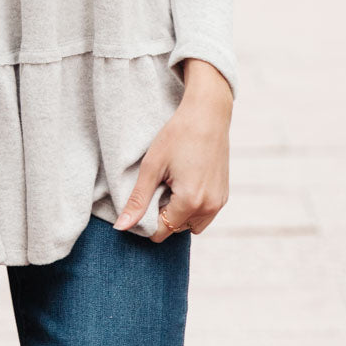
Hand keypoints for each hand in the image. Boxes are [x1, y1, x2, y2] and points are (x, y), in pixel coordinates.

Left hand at [112, 60, 231, 238]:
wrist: (207, 113)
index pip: (162, 231)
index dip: (147, 219)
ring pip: (192, 224)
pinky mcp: (224, 195)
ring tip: (172, 184)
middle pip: (176, 229)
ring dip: (179, 213)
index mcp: (190, 201)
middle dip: (164, 214)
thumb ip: (137, 200)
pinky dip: (192, 206)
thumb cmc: (178, 135)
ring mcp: (219, 202)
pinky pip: (204, 214)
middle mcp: (209, 207)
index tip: (145, 195)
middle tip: (159, 185)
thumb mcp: (152, 166)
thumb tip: (121, 228)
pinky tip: (185, 181)